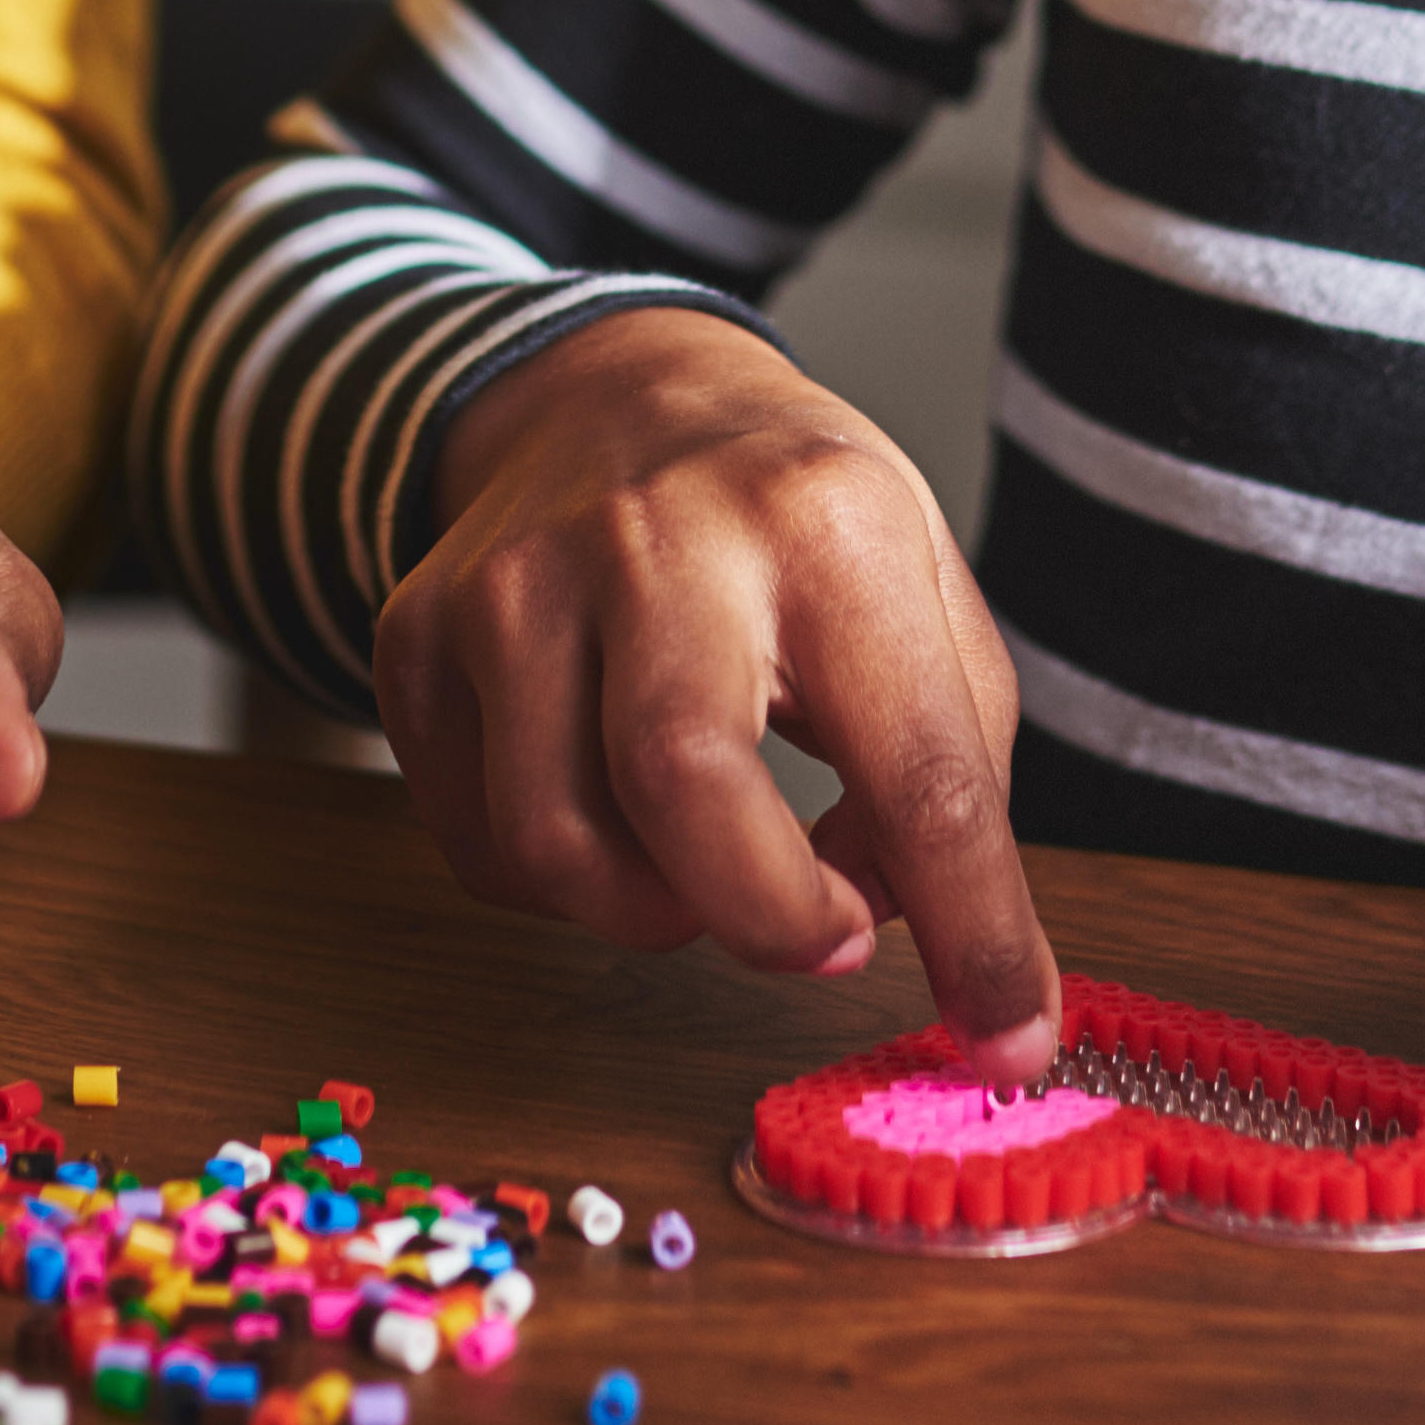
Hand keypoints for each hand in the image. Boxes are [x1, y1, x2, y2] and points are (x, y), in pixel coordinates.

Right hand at [369, 310, 1059, 1073]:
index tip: (1005, 1035)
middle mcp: (655, 535)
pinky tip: (617, 818)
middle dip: (768, 918)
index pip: (916, 764)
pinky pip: (482, 843)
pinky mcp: (419, 632)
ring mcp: (512, 580)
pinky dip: (565, 882)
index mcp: (820, 518)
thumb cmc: (785, 512)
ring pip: (555, 841)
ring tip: (713, 859)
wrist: (610, 389)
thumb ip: (952, 760)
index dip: (974, 930)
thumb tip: (920, 937)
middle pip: (681, 787)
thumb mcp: (923, 583)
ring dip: (657, 910)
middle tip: (825, 934)